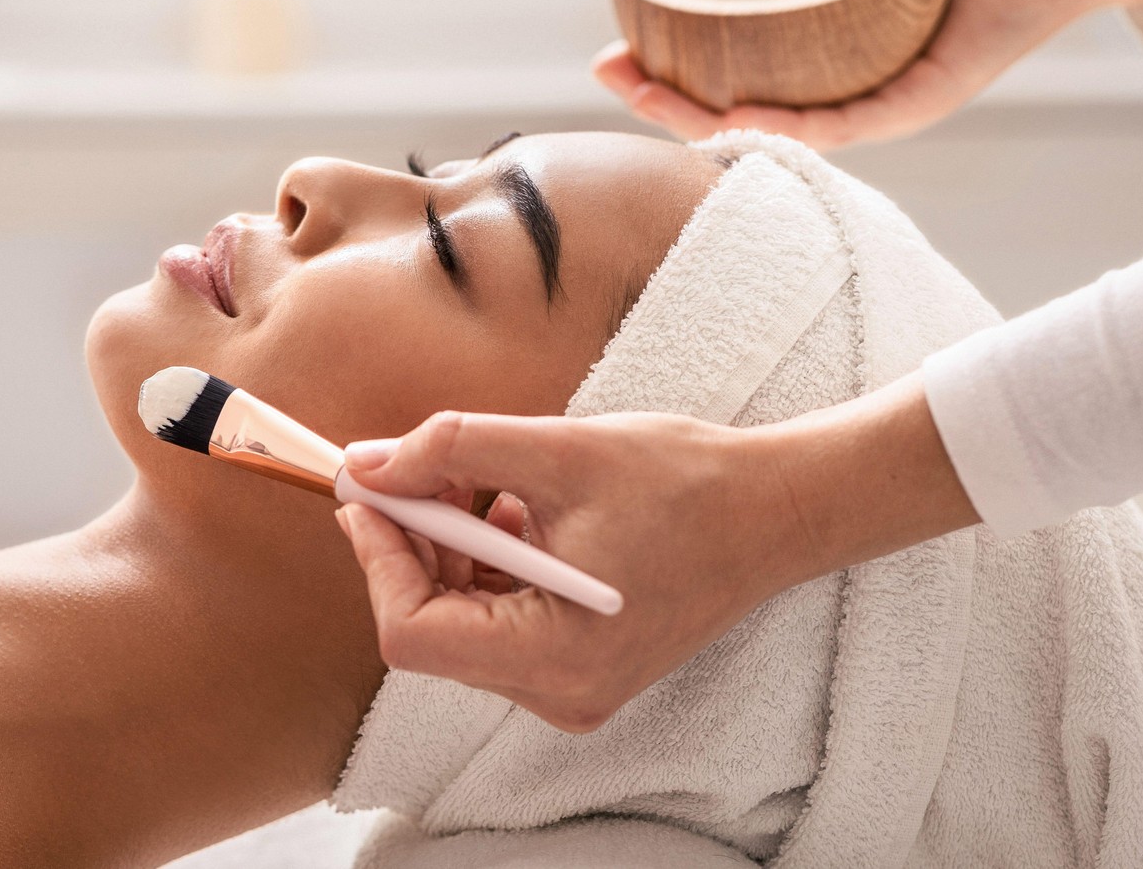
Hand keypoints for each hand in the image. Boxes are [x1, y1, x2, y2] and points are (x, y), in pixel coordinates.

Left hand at [336, 377, 976, 731]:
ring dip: (450, 547)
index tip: (367, 491)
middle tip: (412, 468)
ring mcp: (570, 685)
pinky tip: (513, 509)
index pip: (412, 634)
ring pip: (462, 621)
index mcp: (554, 657)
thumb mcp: (558, 450)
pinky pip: (500, 621)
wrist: (776, 510)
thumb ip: (451, 452)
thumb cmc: (686, 482)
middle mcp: (558, 692)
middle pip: (432, 628)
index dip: (378, 558)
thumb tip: (365, 464)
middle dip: (412, 543)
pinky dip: (488, 563)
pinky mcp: (580, 665)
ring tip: (479, 480)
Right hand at [594, 0, 1142, 148]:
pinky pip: (842, 123)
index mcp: (825, 63)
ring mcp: (880, 101)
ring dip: (702, 115)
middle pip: (735, 110)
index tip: (610, 56)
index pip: (730, 82)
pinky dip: (784, 124)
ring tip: (647, 94)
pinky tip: (739, 114)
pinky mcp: (921, 98)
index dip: (666, 77)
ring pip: (774, 126)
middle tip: (607, 74)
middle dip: (662, 100)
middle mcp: (846, 92)